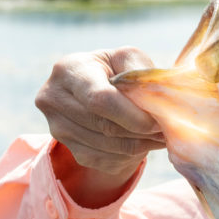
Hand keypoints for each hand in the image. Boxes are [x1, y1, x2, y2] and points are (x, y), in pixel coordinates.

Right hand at [35, 47, 162, 206]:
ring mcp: (56, 125)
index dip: (131, 115)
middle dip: (139, 131)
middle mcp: (53, 98)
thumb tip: (158, 104)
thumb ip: (141, 74)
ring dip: (138, 146)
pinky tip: (142, 144)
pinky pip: (101, 160)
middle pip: (103, 126)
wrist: (94, 87)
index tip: (157, 121)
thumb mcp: (128, 58)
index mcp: (69, 69)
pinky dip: (127, 156)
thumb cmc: (115, 69)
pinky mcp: (65, 147)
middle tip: (165, 131)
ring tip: (158, 137)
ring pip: (104, 147)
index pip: (100, 99)